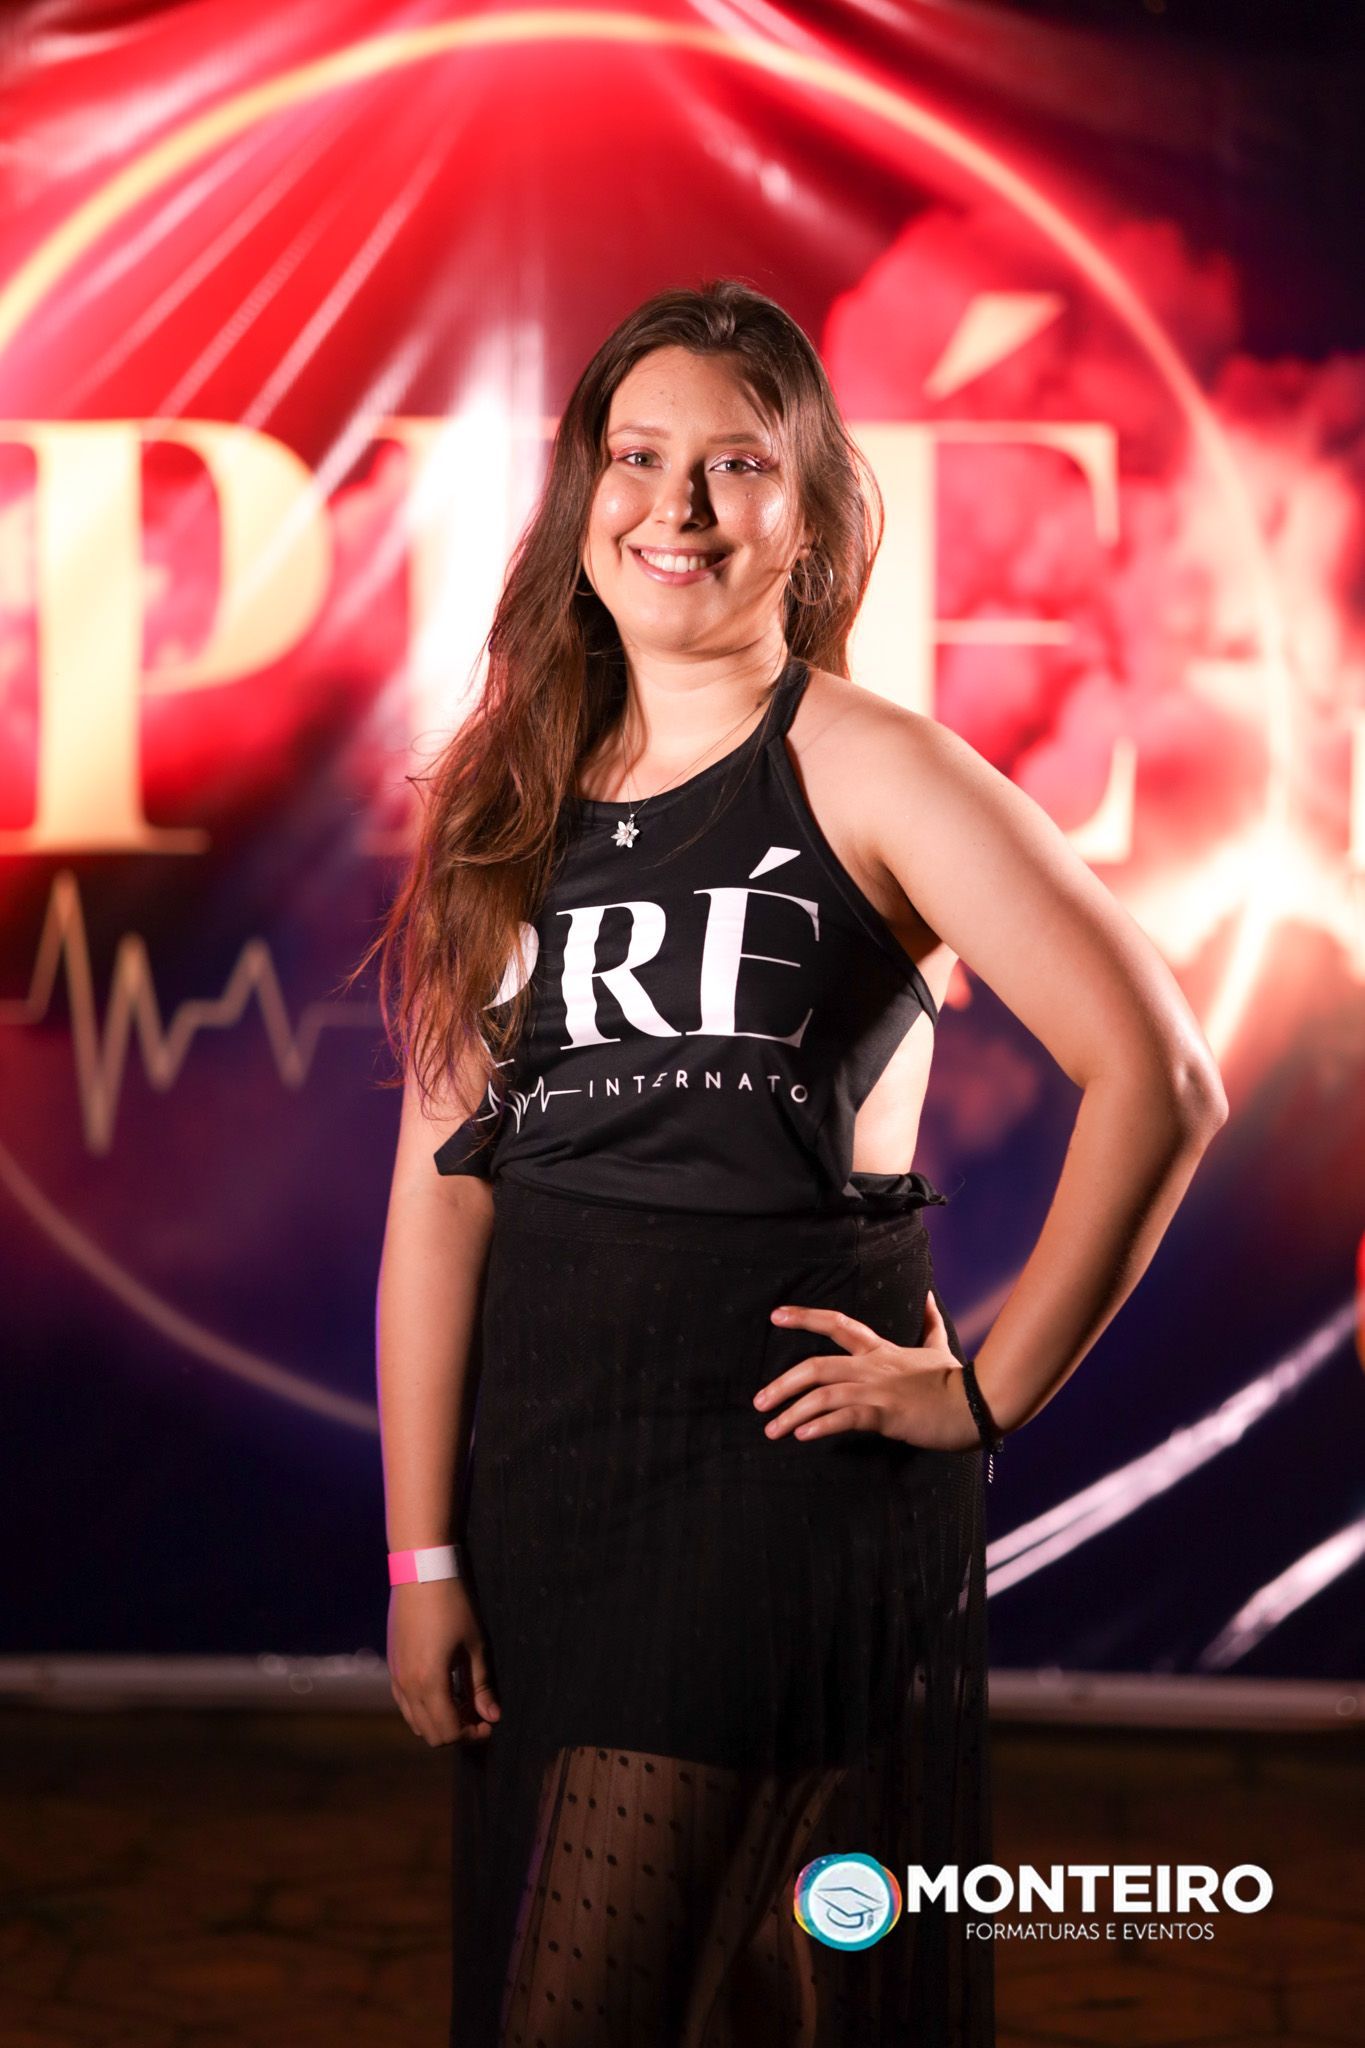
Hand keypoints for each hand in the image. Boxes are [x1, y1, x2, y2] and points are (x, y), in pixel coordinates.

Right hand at [388, 1576, 501, 1747]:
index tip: (489, 1721)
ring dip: (439, 1720)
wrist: (420, 1571)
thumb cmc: (453, 1604)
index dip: (472, 1734)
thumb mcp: (475, 1645)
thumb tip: (493, 1717)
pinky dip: (423, 1707)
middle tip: (478, 1714)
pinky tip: (443, 1688)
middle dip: (457, 1731)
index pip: (448, 1732)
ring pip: (415, 1721)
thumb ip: (481, 1685)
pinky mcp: (392, 1666)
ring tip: (462, 1701)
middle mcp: (407, 1686)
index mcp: (429, 1682)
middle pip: (430, 1733)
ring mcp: (396, 1677)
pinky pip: (405, 1703)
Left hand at [754, 1290, 979, 1452]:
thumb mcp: (939, 1346)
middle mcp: (871, 1366)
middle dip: (782, 1383)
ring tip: (771, 1430)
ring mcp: (876, 1389)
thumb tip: (929, 1296)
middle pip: (815, 1366)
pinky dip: (819, 1425)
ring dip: (792, 1413)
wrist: (977, 1403)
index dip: (804, 1317)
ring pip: (822, 1395)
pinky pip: (843, 1417)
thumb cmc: (956, 1380)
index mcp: (880, 1350)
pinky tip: (802, 1436)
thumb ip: (929, 1323)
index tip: (775, 1315)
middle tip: (759, 1401)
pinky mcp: (885, 1414)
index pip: (836, 1324)